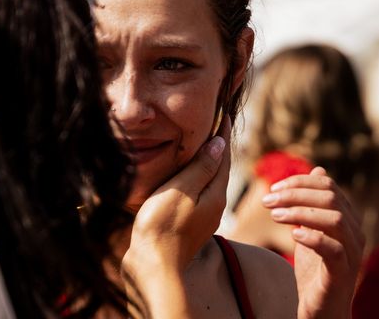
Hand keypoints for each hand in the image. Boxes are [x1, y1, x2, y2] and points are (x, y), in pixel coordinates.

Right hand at [121, 117, 231, 316]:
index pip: (223, 156)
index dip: (223, 134)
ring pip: (210, 181)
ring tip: (203, 143)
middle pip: (220, 169)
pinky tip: (188, 175)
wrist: (153, 265)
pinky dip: (197, 176)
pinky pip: (198, 192)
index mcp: (215, 194)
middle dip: (219, 146)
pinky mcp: (189, 224)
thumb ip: (201, 167)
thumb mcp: (182, 189)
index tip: (225, 113)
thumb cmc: (163, 224)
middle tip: (217, 123)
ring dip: (209, 161)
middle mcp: (214, 205)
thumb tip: (220, 144)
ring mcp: (202, 216)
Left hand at [262, 167, 364, 318]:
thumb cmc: (314, 268)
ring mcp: (352, 252)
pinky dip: (312, 237)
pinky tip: (293, 235)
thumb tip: (318, 169)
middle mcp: (354, 232)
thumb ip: (312, 203)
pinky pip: (334, 249)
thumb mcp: (310, 228)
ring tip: (275, 216)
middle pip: (330, 197)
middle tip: (267, 201)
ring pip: (334, 219)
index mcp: (346, 218)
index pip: (327, 185)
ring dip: (300, 212)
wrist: (320, 308)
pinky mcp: (343, 272)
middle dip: (294, 194)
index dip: (298, 181)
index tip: (272, 188)